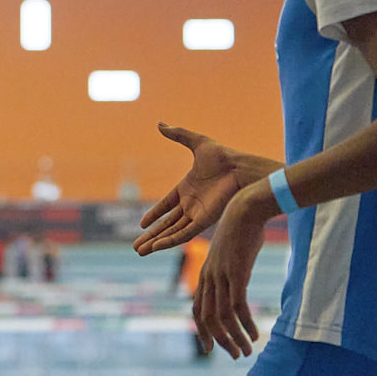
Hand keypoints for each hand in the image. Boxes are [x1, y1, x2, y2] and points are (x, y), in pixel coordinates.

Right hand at [135, 123, 247, 255]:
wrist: (240, 169)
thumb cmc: (223, 156)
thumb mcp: (197, 142)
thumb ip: (178, 134)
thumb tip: (160, 124)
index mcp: (187, 188)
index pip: (166, 205)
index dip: (154, 215)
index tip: (142, 224)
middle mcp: (191, 204)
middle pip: (166, 224)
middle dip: (151, 235)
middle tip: (136, 247)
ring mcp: (196, 214)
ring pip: (171, 232)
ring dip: (155, 242)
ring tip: (140, 251)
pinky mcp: (203, 221)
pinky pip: (182, 234)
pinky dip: (169, 241)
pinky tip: (156, 246)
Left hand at [193, 182, 273, 358]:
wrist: (245, 209)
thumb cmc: (241, 230)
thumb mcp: (230, 253)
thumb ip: (230, 270)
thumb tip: (236, 281)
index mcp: (206, 274)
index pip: (196, 309)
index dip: (202, 330)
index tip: (210, 347)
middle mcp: (209, 277)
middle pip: (206, 318)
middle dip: (219, 340)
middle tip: (233, 355)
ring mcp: (221, 276)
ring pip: (222, 317)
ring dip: (233, 337)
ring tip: (246, 351)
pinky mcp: (236, 273)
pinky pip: (237, 306)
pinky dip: (245, 324)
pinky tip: (254, 334)